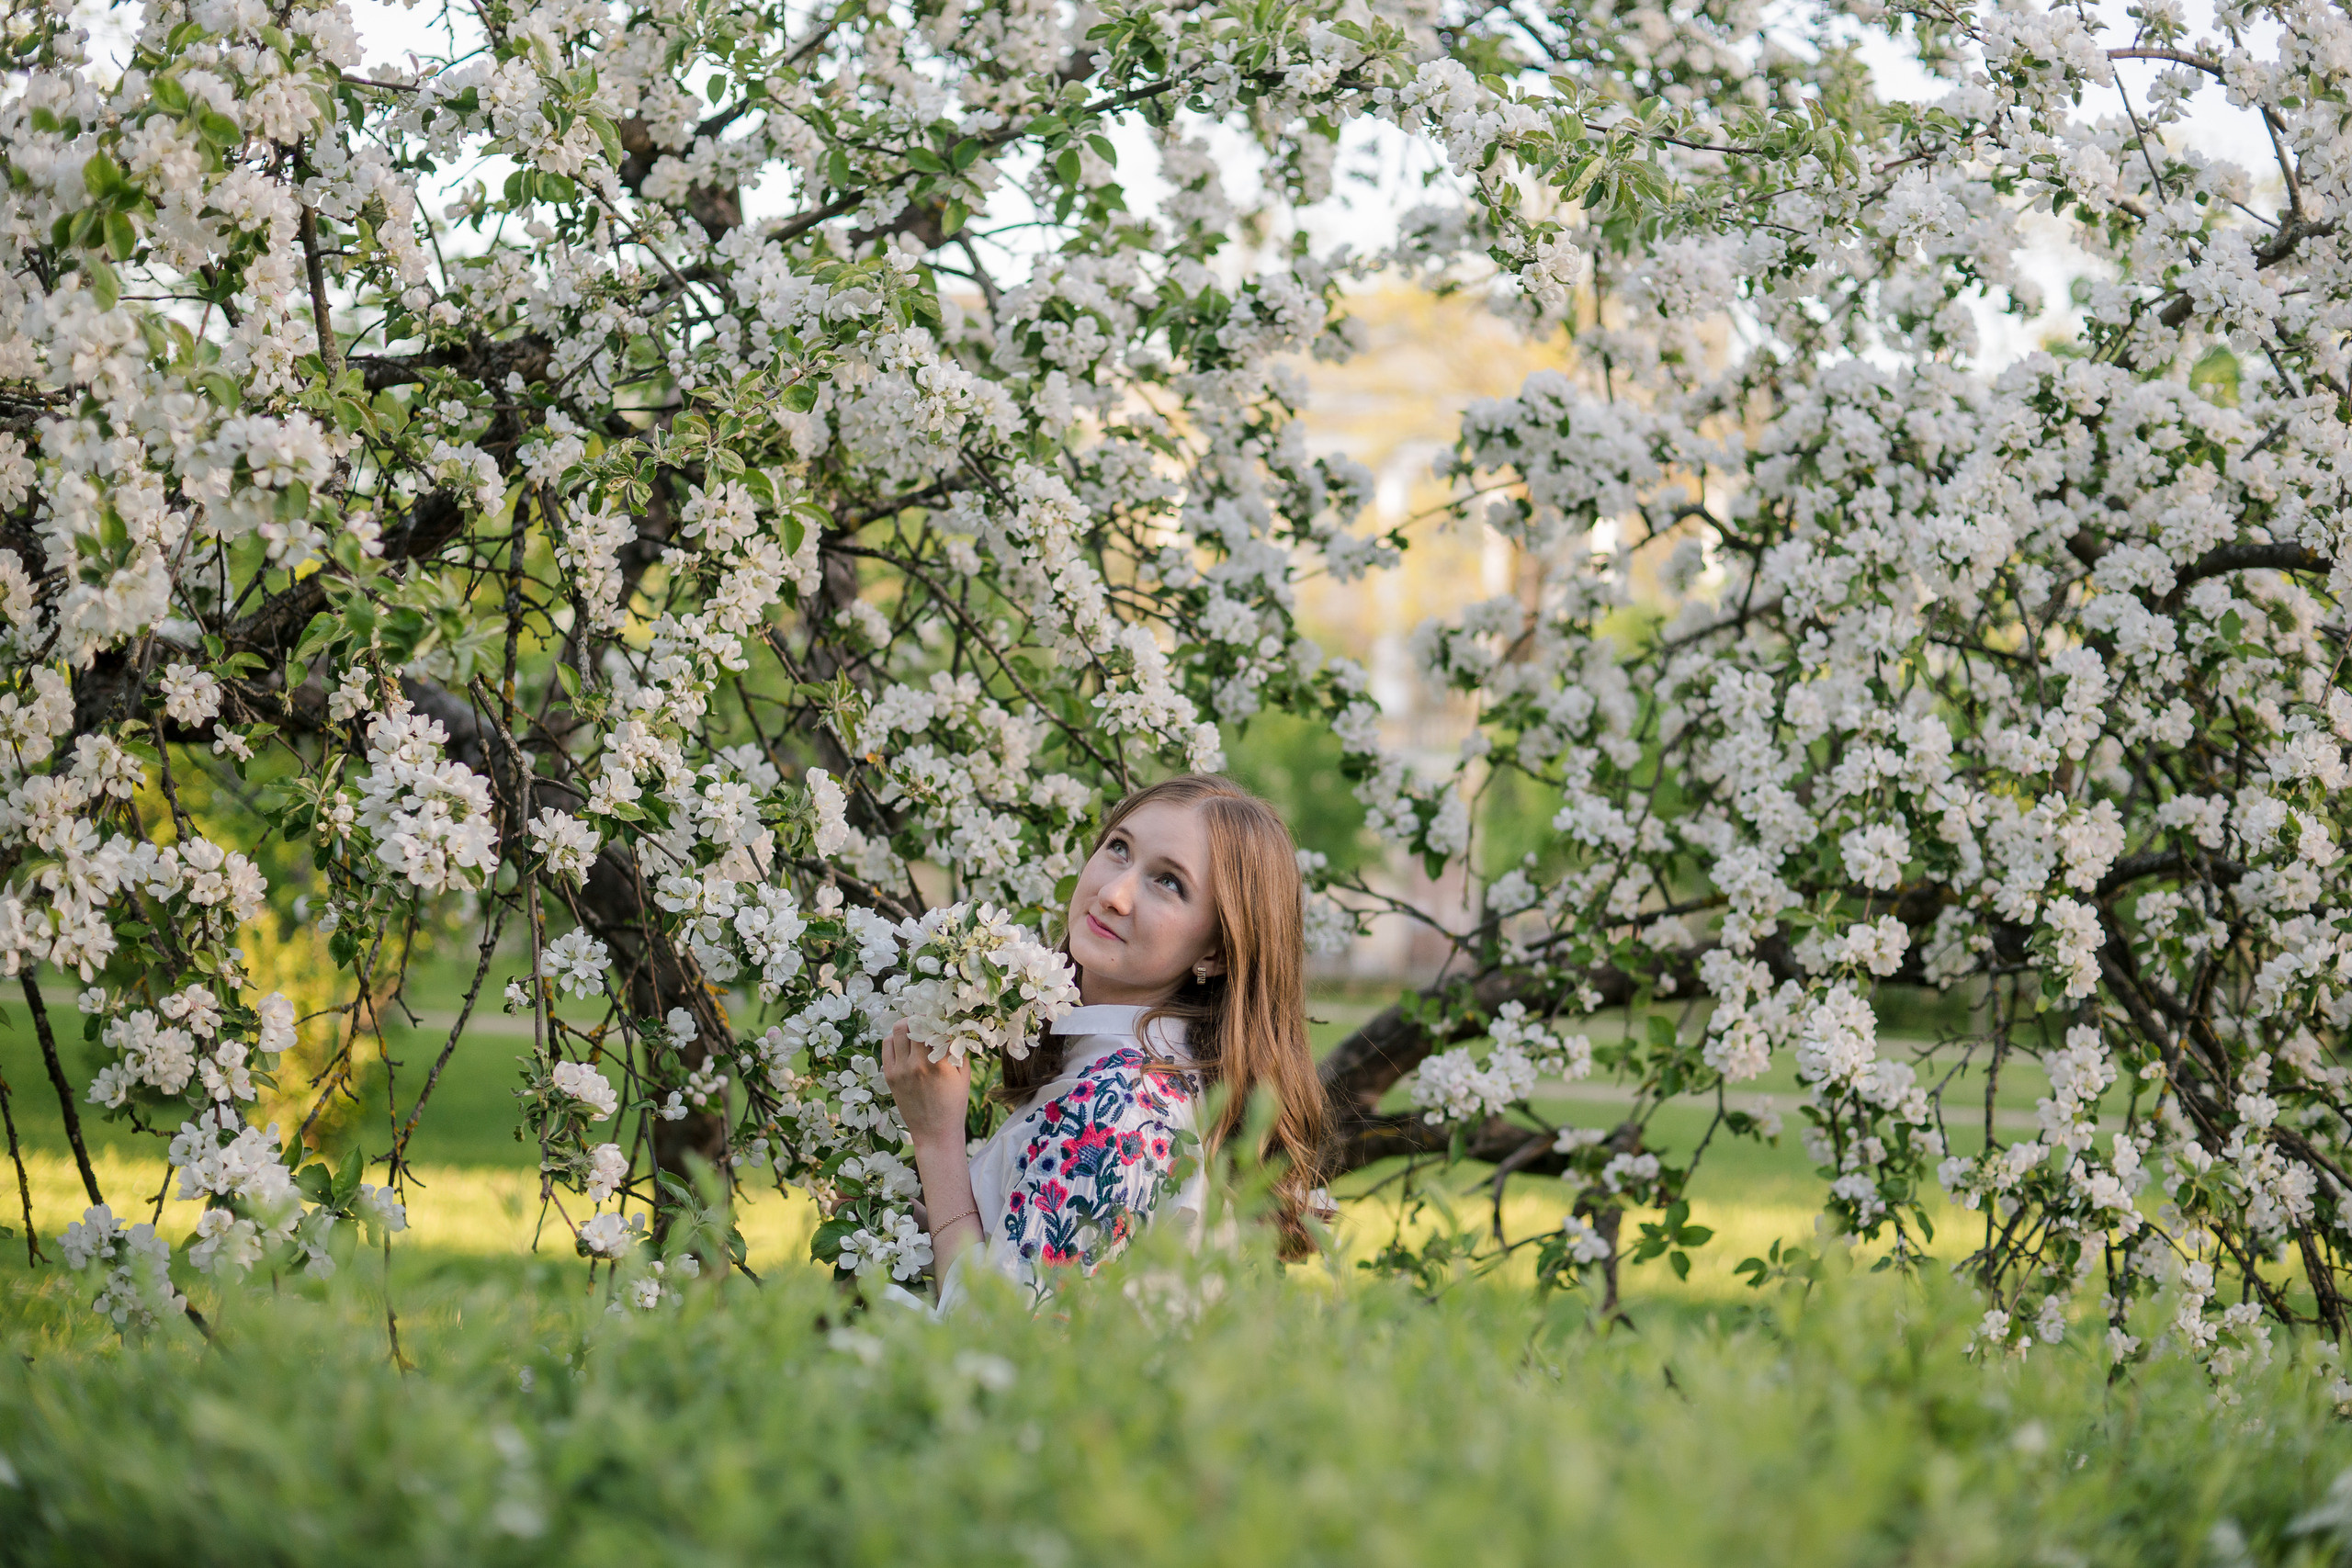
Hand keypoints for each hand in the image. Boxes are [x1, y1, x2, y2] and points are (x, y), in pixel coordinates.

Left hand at [880, 1021, 971, 1145]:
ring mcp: (900, 1070)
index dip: (937, 1017)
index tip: (940, 1015)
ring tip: (915, 1030)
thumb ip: (956, 1048)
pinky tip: (905, 1043)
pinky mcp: (889, 1076)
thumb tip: (950, 1026)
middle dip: (920, 1018)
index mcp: (938, 1063)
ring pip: (896, 1031)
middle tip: (926, 1020)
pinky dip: (895, 1040)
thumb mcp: (962, 1074)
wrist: (934, 1132)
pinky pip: (887, 1046)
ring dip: (906, 1026)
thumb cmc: (954, 1103)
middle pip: (911, 1023)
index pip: (933, 1025)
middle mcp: (916, 1064)